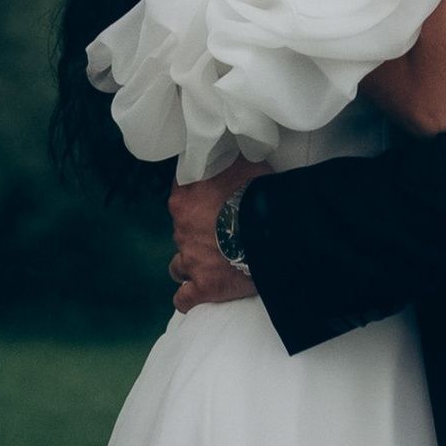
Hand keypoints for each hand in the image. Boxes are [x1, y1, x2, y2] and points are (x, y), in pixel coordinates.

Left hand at [168, 168, 258, 309]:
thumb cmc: (256, 192)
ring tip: (207, 265)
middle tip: (219, 232)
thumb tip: (228, 146)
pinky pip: (184, 298)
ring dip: (188, 265)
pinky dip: (188, 297)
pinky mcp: (204, 287)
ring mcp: (191, 260)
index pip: (180, 194)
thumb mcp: (242, 162)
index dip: (193, 197)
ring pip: (177, 266)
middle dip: (196, 232)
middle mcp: (181, 229)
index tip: (207, 200)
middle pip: (181, 230)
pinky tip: (196, 294)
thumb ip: (227, 159)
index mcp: (184, 198)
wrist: (268, 229)